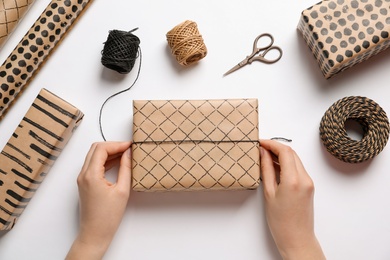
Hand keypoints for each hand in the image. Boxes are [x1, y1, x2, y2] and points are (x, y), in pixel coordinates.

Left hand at [66, 141, 131, 259]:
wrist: (95, 233)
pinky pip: (94, 165)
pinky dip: (105, 160)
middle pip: (95, 149)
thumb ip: (125, 168)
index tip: (130, 146)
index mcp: (91, 175)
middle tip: (128, 148)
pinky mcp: (85, 183)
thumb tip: (128, 153)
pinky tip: (118, 162)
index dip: (117, 144)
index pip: (102, 149)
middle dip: (112, 145)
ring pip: (94, 156)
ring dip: (109, 152)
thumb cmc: (108, 217)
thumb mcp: (122, 190)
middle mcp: (83, 175)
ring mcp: (82, 179)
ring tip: (125, 154)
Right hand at [260, 139, 324, 259]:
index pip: (284, 152)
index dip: (271, 144)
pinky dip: (286, 163)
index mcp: (294, 180)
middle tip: (261, 148)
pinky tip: (275, 166)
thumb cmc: (281, 222)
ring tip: (265, 156)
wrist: (297, 238)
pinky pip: (297, 168)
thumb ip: (267, 170)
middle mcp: (305, 178)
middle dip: (276, 147)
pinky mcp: (309, 186)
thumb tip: (263, 154)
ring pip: (295, 159)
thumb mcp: (269, 193)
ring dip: (281, 155)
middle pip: (291, 153)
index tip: (260, 142)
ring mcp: (309, 182)